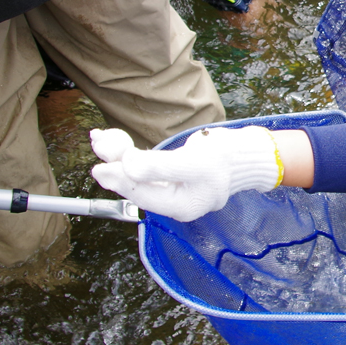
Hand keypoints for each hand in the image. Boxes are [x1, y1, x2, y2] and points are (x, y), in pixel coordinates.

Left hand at [90, 126, 280, 221]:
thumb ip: (159, 166)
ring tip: (100, 138)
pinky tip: (118, 141)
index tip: (99, 165)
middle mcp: (173, 201)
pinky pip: (146, 166)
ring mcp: (173, 188)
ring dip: (119, 155)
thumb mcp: (193, 162)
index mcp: (179, 206)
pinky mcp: (173, 174)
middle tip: (97, 141)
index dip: (118, 179)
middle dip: (115, 163)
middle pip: (136, 183)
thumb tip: (127, 166)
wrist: (248, 152)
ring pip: (138, 174)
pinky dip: (131, 154)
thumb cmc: (225, 158)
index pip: (140, 193)